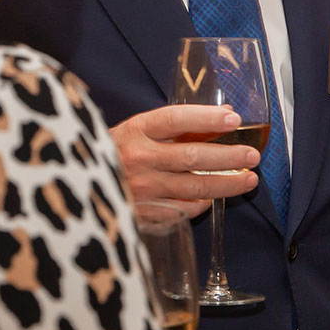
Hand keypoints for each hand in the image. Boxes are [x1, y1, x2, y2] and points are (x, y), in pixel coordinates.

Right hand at [110, 105, 260, 215]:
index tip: (234, 119)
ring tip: (249, 179)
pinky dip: (202, 203)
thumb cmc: (116, 152)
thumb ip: (177, 125)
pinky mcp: (144, 213)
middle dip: (229, 156)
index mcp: (136, 130)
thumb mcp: (139, 130)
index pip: (175, 119)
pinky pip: (183, 209)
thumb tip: (224, 116)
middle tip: (253, 155)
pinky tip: (214, 197)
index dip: (206, 118)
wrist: (76, 186)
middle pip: (193, 156)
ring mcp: (142, 188)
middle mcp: (139, 158)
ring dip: (227, 183)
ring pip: (195, 186)